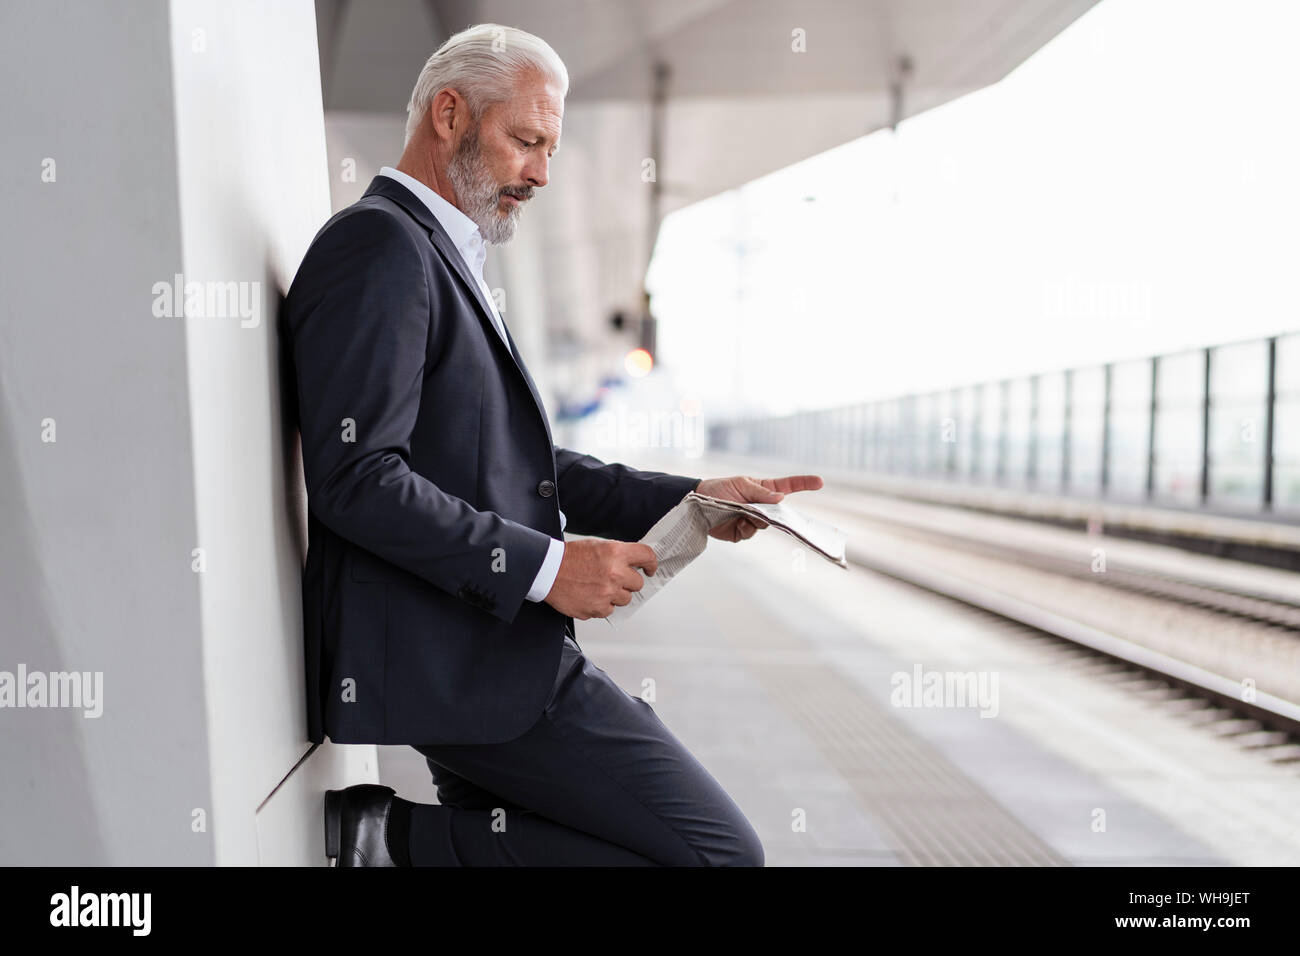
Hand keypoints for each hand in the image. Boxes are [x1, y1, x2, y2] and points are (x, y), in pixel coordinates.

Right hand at [543, 538, 658, 619]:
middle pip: (638, 583)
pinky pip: (609, 610)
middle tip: (614, 578)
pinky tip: (590, 595)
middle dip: (628, 581)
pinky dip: (602, 605)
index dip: (651, 563)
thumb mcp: (598, 546)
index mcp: (616, 553)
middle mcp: (614, 573)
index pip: (647, 556)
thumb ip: (618, 555)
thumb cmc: (570, 557)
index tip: (650, 568)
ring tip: (598, 586)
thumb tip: (635, 564)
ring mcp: (607, 593)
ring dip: (616, 594)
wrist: (548, 571)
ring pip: (625, 599)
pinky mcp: (597, 609)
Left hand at [694, 474, 823, 541]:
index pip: (787, 487)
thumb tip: (781, 498)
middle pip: (778, 513)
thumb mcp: (739, 485)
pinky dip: (744, 529)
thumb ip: (760, 493)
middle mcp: (760, 505)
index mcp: (762, 490)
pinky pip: (750, 534)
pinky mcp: (742, 532)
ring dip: (753, 520)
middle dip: (773, 513)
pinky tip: (734, 523)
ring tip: (738, 512)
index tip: (820, 482)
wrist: (695, 506)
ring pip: (765, 525)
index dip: (803, 484)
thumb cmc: (717, 489)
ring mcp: (751, 520)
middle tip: (759, 510)